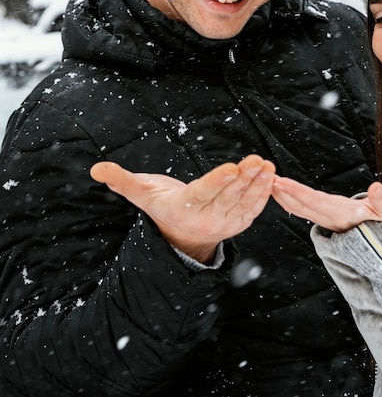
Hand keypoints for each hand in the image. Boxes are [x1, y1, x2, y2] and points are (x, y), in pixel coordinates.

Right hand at [91, 155, 274, 262]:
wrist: (182, 236)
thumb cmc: (162, 207)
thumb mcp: (142, 195)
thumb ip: (122, 181)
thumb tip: (96, 169)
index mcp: (184, 209)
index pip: (203, 193)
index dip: (218, 181)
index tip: (232, 168)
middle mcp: (207, 218)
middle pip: (228, 197)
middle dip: (244, 178)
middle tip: (257, 160)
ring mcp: (225, 223)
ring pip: (244, 202)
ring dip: (258, 183)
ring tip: (267, 164)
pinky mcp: (239, 223)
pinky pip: (254, 208)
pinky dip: (264, 193)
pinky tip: (271, 175)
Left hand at [272, 177, 381, 231]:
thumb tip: (376, 188)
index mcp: (342, 214)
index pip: (315, 202)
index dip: (298, 192)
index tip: (281, 183)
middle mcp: (330, 219)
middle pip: (302, 206)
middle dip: (283, 193)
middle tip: (266, 179)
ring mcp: (325, 220)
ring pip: (299, 209)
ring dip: (283, 196)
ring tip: (268, 183)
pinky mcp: (324, 218)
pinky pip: (302, 209)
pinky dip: (290, 199)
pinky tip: (280, 191)